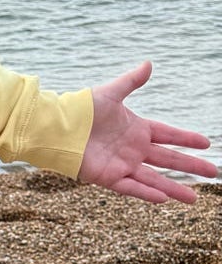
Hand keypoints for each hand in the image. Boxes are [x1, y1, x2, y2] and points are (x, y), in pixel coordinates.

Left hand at [78, 61, 215, 203]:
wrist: (57, 127)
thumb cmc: (80, 109)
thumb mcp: (111, 94)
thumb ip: (131, 82)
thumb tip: (149, 64)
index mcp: (136, 129)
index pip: (168, 135)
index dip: (186, 139)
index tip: (206, 143)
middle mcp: (132, 149)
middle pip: (168, 159)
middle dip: (190, 166)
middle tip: (213, 172)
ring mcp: (122, 164)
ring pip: (154, 179)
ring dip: (174, 188)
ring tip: (194, 199)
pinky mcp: (108, 176)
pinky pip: (131, 187)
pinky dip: (147, 193)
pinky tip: (164, 199)